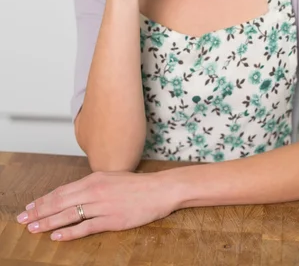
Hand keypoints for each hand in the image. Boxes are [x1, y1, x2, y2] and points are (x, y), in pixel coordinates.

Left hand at [16, 170, 175, 240]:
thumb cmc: (136, 185)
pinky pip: (86, 226)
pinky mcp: (112, 219)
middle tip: (22, 219)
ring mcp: (103, 205)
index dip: (44, 199)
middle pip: (61, 201)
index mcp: (94, 178)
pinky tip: (57, 235)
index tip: (29, 206)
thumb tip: (74, 194)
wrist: (159, 189)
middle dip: (39, 211)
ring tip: (33, 228)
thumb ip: (92, 186)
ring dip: (48, 221)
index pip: (62, 190)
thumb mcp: (111, 178)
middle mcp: (95, 190)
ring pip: (69, 214)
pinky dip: (70, 231)